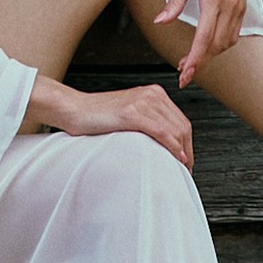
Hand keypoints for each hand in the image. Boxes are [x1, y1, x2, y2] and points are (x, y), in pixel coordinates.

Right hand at [46, 79, 194, 175]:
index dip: (188, 143)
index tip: (186, 160)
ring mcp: (142, 102)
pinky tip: (175, 157)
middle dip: (188, 150)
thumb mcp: (130, 114)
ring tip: (181, 168)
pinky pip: (160, 131)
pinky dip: (171, 146)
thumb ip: (148, 121)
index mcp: (153, 93)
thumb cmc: (97, 116)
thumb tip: (166, 144)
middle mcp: (151, 94)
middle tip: (186, 169)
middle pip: (182, 126)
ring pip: (174, 130)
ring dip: (182, 152)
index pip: (181, 121)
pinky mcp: (131, 112)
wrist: (74, 109)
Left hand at [158, 0, 249, 90]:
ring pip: (226, 42)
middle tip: (183, 71)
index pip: (204, 37)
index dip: (194, 58)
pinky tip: (209, 45)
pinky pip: (234, 33)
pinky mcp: (243, 6)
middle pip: (216, 45)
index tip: (184, 72)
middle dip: (200, 61)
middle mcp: (230, 6)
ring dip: (211, 54)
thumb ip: (174, 3)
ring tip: (193, 59)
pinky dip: (222, 44)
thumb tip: (160, 22)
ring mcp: (239, 7)